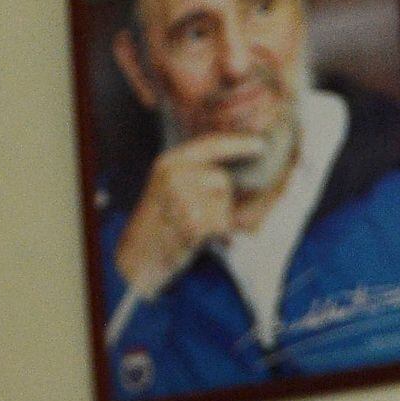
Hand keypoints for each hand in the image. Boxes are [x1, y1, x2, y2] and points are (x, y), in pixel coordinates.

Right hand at [112, 132, 268, 297]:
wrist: (139, 257)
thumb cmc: (160, 224)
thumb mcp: (170, 187)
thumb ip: (196, 173)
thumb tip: (240, 170)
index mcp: (169, 163)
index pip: (210, 145)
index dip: (238, 143)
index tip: (260, 144)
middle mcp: (175, 176)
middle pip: (222, 179)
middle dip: (221, 199)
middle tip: (196, 215)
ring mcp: (183, 198)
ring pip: (224, 203)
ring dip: (218, 218)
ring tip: (193, 226)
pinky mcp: (194, 223)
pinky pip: (224, 224)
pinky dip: (219, 235)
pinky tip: (197, 238)